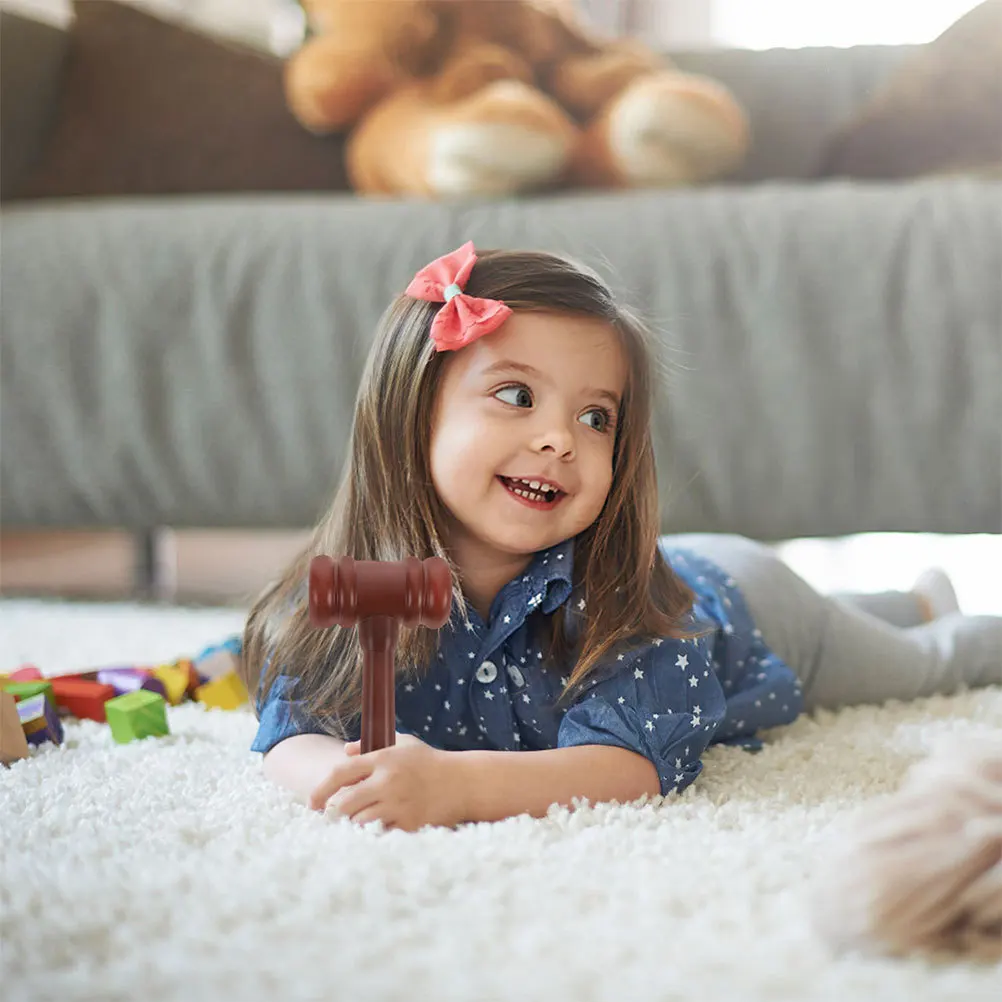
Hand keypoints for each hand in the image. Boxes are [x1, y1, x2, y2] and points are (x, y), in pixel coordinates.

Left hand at [308, 732, 467, 831]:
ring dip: (351, 826)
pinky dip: (372, 836)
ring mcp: (399, 804)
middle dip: (332, 813)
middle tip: (329, 819)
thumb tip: (345, 751)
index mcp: (383, 758)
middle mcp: (388, 781)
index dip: (321, 789)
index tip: (312, 802)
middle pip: (344, 803)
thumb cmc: (431, 762)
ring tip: (351, 826)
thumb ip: (371, 746)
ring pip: (359, 822)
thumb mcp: (404, 744)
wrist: (464, 782)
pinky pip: (379, 835)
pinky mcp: (409, 824)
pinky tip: (371, 834)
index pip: (340, 773)